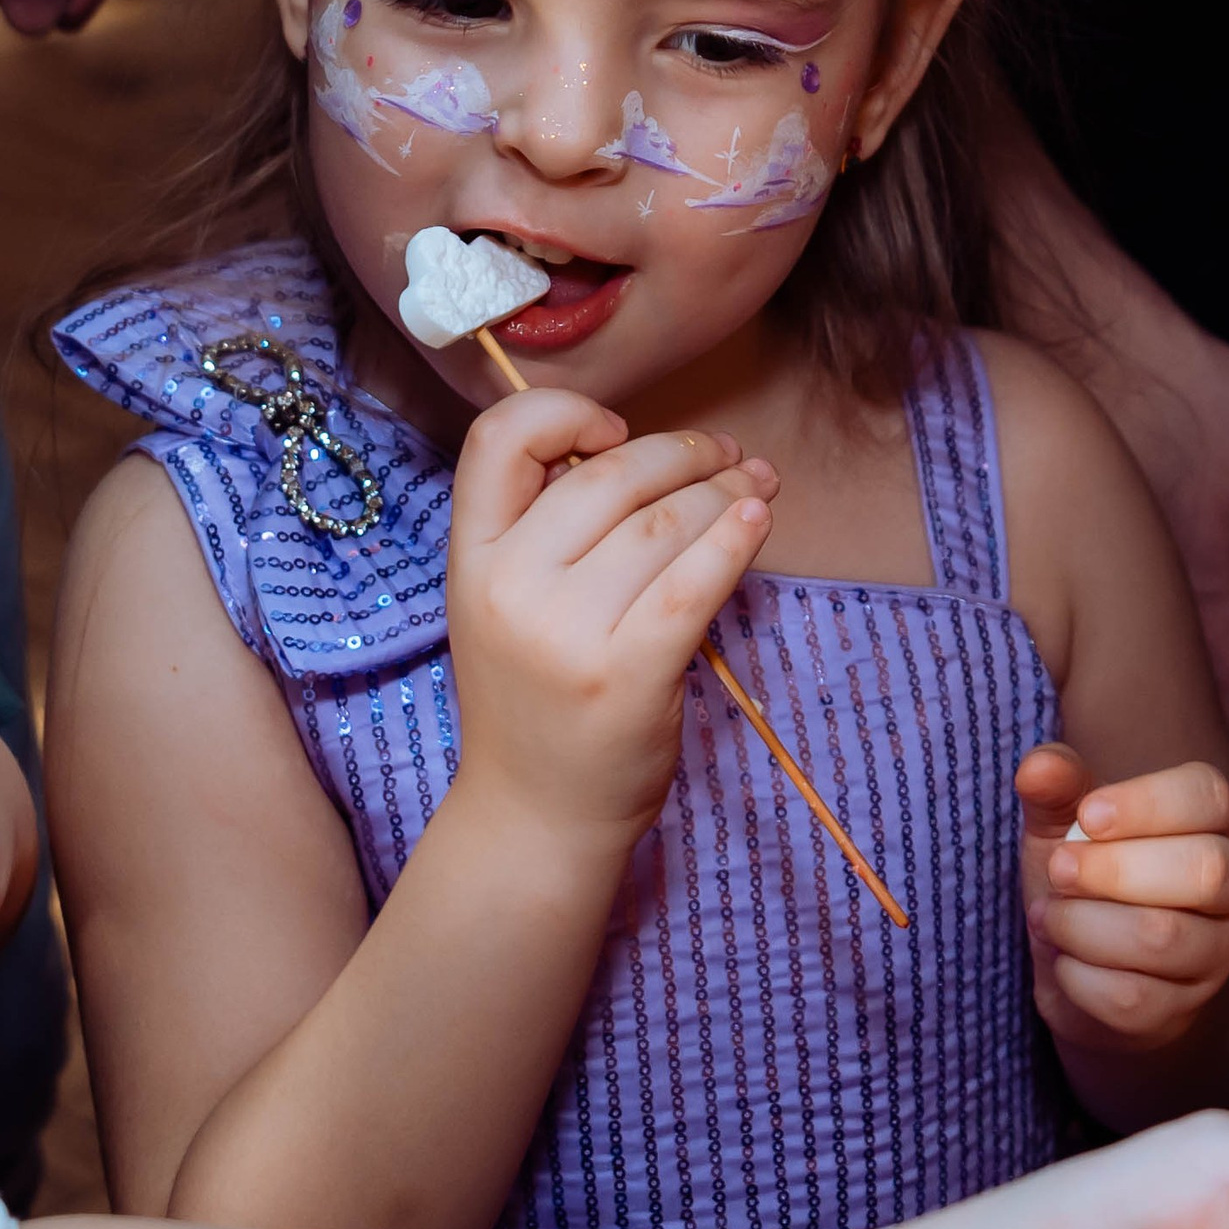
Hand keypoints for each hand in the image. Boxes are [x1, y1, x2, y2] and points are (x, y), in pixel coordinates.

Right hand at [445, 392, 776, 839]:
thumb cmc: (534, 699)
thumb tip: (640, 451)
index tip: (616, 433)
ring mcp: (567, 634)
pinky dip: (734, 540)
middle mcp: (509, 588)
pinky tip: (757, 519)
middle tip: (727, 455)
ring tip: (756, 484)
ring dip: (723, 492)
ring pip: (662, 524)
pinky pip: (693, 583)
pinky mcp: (628, 675)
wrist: (536, 815)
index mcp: (472, 559)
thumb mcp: (502, 603)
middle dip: (682, 453)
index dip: (562, 413)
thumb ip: (543, 529)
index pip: (497, 441)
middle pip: (608, 477)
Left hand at [1015, 740, 1228, 1053]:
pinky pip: (1133, 998)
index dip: (1147, 804)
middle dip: (1114, 869)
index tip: (1086, 815)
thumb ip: (1056, 789)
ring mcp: (1214, 955)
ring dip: (1083, 925)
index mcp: (1211, 824)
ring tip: (1048, 916)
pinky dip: (1078, 977)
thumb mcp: (1065, 825)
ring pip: (1163, 938)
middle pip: (1205, 871)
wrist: (1089, 971)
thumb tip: (1039, 766)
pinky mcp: (1181, 1012)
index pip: (1209, 798)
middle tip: (1059, 870)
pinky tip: (1063, 961)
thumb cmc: (1086, 880)